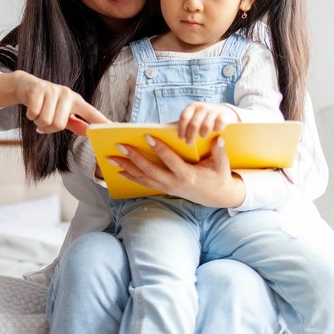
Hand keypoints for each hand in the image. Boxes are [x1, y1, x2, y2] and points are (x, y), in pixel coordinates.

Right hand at [11, 71, 109, 135]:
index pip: (91, 112)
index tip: (113, 127)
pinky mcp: (38, 89)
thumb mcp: (63, 113)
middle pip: (59, 124)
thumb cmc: (47, 103)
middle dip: (48, 129)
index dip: (101, 121)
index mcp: (76, 101)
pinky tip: (31, 108)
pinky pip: (34, 113)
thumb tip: (89, 133)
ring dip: (38, 122)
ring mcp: (53, 90)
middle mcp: (67, 94)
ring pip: (46, 121)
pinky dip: (30, 116)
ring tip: (38, 114)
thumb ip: (76, 124)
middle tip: (44, 123)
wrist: (26, 86)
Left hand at [109, 136, 244, 207]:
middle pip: (150, 170)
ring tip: (111, 157)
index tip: (147, 136)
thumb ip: (219, 152)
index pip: (171, 161)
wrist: (217, 197)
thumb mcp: (222, 165)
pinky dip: (131, 177)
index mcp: (188, 176)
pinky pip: (145, 184)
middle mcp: (175, 183)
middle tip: (120, 145)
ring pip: (144, 178)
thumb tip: (218, 138)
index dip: (159, 148)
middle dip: (134, 157)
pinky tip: (119, 170)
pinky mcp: (164, 190)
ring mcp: (168, 188)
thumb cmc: (219, 177)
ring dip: (126, 167)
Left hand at [176, 103, 239, 144]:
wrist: (225, 113)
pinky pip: (219, 123)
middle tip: (189, 143)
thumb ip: (182, 124)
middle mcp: (201, 107)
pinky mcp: (224, 115)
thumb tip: (164, 130)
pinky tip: (215, 133)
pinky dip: (217, 129)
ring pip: (206, 125)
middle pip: (193, 124)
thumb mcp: (192, 118)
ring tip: (202, 138)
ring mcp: (213, 110)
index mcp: (191, 107)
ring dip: (203, 133)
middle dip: (190, 135)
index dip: (181, 128)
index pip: (184, 117)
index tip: (180, 138)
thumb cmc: (204, 119)